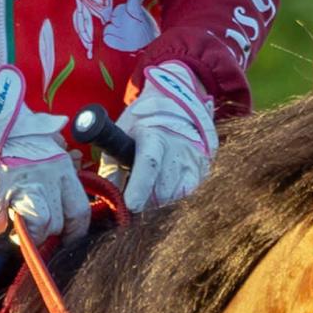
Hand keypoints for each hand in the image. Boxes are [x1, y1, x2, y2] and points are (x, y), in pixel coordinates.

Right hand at [0, 65, 90, 242]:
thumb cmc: (14, 126)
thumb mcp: (45, 138)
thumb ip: (59, 154)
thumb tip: (71, 161)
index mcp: (62, 166)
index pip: (80, 209)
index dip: (75, 230)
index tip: (67, 236)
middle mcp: (46, 177)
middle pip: (58, 223)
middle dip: (48, 233)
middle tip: (38, 231)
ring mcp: (20, 184)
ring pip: (36, 227)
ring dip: (26, 234)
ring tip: (18, 230)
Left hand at [114, 63, 217, 211]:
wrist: (177, 107)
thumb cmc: (142, 122)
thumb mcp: (121, 136)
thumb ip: (112, 168)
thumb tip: (110, 198)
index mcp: (155, 136)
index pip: (149, 164)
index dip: (140, 187)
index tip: (131, 205)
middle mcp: (179, 149)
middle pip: (161, 190)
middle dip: (144, 198)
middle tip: (133, 190)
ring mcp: (193, 161)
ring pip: (172, 196)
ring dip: (157, 197)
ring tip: (149, 181)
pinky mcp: (202, 170)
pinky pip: (184, 193)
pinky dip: (171, 194)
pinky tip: (163, 180)